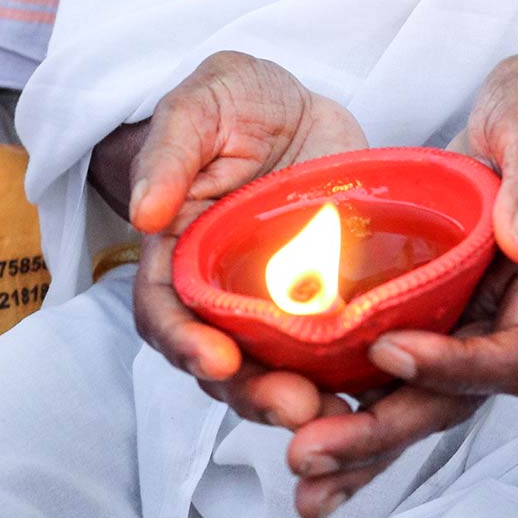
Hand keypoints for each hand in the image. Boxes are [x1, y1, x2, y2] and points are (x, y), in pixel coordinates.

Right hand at [131, 51, 366, 427]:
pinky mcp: (326, 300)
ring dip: (299, 399)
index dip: (184, 343)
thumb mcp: (201, 103)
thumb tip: (145, 213)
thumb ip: (171, 151)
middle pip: (222, 362)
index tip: (216, 360)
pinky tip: (373, 390)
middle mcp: (221, 292)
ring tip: (334, 415)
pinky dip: (346, 377)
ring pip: (275, 370)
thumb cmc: (236, 102)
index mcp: (178, 252)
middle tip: (294, 406)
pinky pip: (330, 350)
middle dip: (252, 392)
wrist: (298, 105)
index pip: (164, 314)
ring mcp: (274, 303)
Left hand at [285, 55, 517, 517]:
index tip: (391, 348)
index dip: (457, 366)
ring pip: (416, 408)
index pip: (515, 356)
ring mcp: (461, 331)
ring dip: (359, 448)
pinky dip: (351, 424)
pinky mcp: (423, 324)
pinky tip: (304, 457)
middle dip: (383, 431)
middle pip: (452, 403)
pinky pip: (389, 386)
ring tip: (298, 474)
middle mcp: (501, 324)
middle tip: (309, 449)